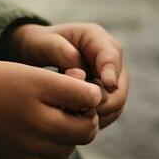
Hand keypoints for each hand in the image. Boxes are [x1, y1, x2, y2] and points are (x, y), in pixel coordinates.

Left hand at [0, 22, 128, 129]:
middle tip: (81, 108)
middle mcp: (110, 58)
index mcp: (96, 39)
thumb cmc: (40, 44)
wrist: (39, 53)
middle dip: (103, 100)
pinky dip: (97, 118)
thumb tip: (78, 67)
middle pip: (119, 86)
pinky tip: (77, 119)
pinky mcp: (108, 94)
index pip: (111, 57)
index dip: (111, 73)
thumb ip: (59, 50)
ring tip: (74, 114)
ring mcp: (112, 78)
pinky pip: (110, 112)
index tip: (107, 86)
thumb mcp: (43, 42)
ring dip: (99, 112)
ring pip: (117, 103)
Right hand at [0, 61, 100, 158]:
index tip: (73, 84)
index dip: (88, 95)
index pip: (90, 107)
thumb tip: (96, 96)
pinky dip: (53, 150)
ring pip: (69, 148)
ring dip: (68, 134)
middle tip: (64, 103)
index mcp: (43, 106)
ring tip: (48, 115)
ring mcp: (30, 153)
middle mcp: (39, 133)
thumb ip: (69, 86)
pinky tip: (40, 134)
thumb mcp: (32, 74)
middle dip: (81, 117)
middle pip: (84, 133)